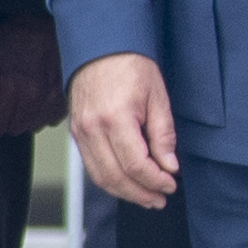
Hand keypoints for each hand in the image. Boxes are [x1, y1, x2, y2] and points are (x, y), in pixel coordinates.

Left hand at [0, 13, 64, 137]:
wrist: (46, 26)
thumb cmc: (10, 43)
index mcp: (9, 87)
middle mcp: (33, 96)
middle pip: (11, 130)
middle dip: (5, 117)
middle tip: (7, 94)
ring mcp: (52, 99)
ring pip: (30, 128)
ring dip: (23, 116)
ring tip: (24, 91)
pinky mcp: (66, 99)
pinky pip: (49, 121)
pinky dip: (41, 112)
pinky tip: (39, 94)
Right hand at [68, 54, 180, 209]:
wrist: (101, 48)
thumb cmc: (131, 66)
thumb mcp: (158, 97)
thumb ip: (163, 134)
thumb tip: (169, 166)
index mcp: (115, 118)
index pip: (136, 164)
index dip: (155, 180)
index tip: (171, 184)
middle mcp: (92, 128)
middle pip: (115, 176)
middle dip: (140, 193)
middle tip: (160, 199)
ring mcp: (80, 132)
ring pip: (100, 176)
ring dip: (124, 192)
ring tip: (146, 197)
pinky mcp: (76, 133)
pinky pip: (91, 165)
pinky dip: (110, 179)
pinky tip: (127, 182)